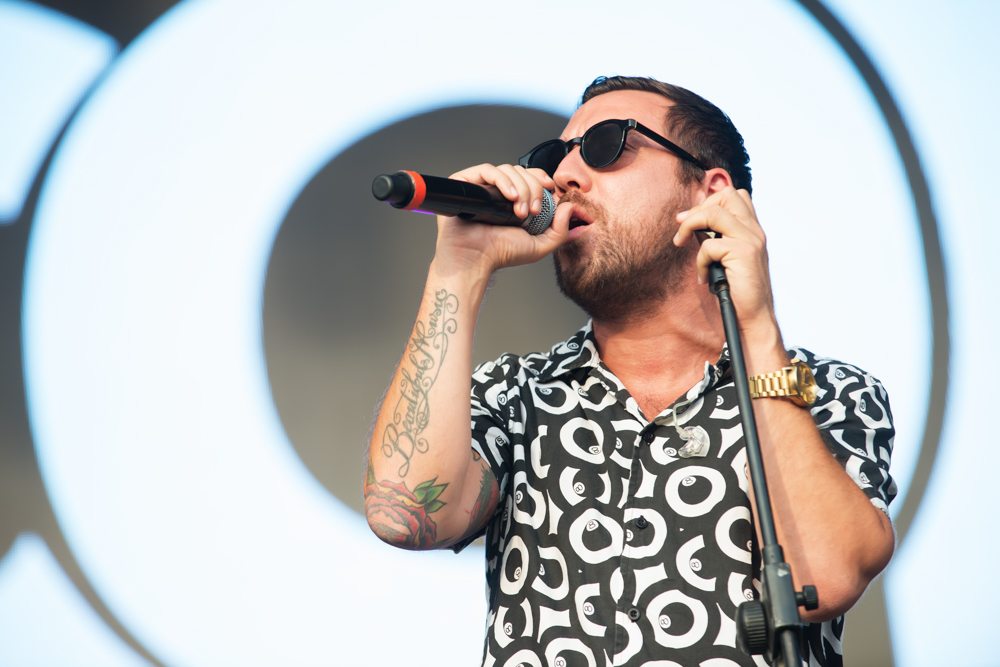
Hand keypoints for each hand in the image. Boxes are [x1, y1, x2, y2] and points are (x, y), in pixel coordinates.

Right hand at [434, 164, 571, 277]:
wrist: (475, 259)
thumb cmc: (500, 254)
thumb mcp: (540, 245)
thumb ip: (560, 230)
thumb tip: (569, 207)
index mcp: (513, 201)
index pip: (529, 176)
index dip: (540, 177)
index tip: (549, 188)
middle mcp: (497, 192)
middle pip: (521, 172)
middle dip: (533, 189)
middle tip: (532, 211)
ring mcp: (481, 187)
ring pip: (507, 170)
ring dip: (520, 188)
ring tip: (519, 212)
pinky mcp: (466, 183)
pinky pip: (487, 170)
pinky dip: (502, 181)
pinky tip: (509, 198)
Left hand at [672, 186, 779, 345]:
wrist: (754, 317)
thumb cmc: (737, 291)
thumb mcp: (726, 258)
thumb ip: (717, 238)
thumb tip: (692, 223)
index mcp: (752, 229)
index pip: (734, 195)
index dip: (708, 202)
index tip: (687, 220)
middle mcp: (754, 230)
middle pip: (726, 195)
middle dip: (698, 209)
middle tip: (683, 228)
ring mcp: (751, 239)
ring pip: (714, 213)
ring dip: (690, 226)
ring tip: (681, 242)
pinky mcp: (744, 253)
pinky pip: (709, 245)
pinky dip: (699, 261)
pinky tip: (704, 277)